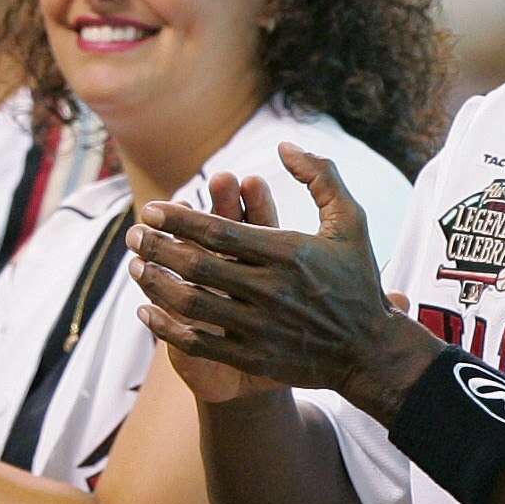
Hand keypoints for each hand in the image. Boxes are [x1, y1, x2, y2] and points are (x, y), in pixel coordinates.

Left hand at [130, 146, 436, 415]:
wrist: (371, 351)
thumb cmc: (357, 280)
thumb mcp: (351, 220)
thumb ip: (321, 176)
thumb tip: (284, 146)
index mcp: (288, 252)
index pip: (220, 231)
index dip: (179, 218)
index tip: (152, 208)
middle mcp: (271, 289)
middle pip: (197, 265)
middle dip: (157, 246)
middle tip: (133, 233)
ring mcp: (261, 327)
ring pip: (191, 303)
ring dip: (155, 283)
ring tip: (134, 266)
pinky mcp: (254, 358)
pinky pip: (198, 342)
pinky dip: (166, 327)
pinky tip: (146, 310)